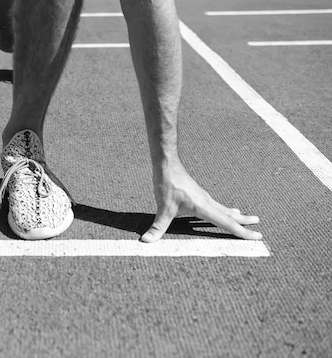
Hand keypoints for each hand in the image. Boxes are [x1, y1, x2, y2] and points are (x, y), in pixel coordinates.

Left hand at [142, 160, 261, 242]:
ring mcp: (204, 198)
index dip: (242, 232)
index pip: (227, 223)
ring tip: (247, 218)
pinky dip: (225, 210)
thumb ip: (157, 227)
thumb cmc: (167, 184)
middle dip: (244, 223)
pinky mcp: (199, 195)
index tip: (258, 236)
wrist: (167, 164)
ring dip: (236, 216)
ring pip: (224, 209)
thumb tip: (145, 241)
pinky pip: (216, 205)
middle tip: (259, 228)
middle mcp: (207, 202)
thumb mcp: (162, 208)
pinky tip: (226, 210)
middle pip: (230, 215)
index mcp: (204, 207)